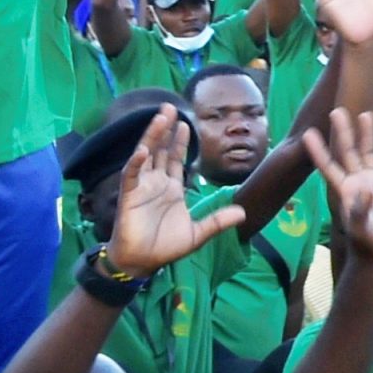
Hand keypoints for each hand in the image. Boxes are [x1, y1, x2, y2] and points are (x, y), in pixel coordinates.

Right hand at [105, 107, 243, 272]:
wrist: (143, 263)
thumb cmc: (165, 247)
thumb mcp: (198, 233)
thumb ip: (218, 220)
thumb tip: (243, 212)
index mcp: (172, 189)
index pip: (176, 159)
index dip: (179, 142)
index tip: (186, 124)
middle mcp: (156, 184)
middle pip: (161, 151)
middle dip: (165, 130)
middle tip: (170, 108)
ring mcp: (141, 188)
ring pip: (145, 156)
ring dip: (151, 137)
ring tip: (159, 118)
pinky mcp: (128, 197)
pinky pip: (131, 176)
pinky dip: (135, 164)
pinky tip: (142, 151)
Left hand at [300, 109, 372, 261]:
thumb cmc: (367, 244)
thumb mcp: (361, 229)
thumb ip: (360, 211)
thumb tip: (365, 191)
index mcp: (345, 189)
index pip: (328, 166)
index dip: (319, 150)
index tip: (309, 133)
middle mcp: (358, 181)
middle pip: (349, 151)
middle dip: (343, 131)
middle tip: (337, 110)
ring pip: (370, 153)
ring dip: (368, 134)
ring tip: (367, 114)